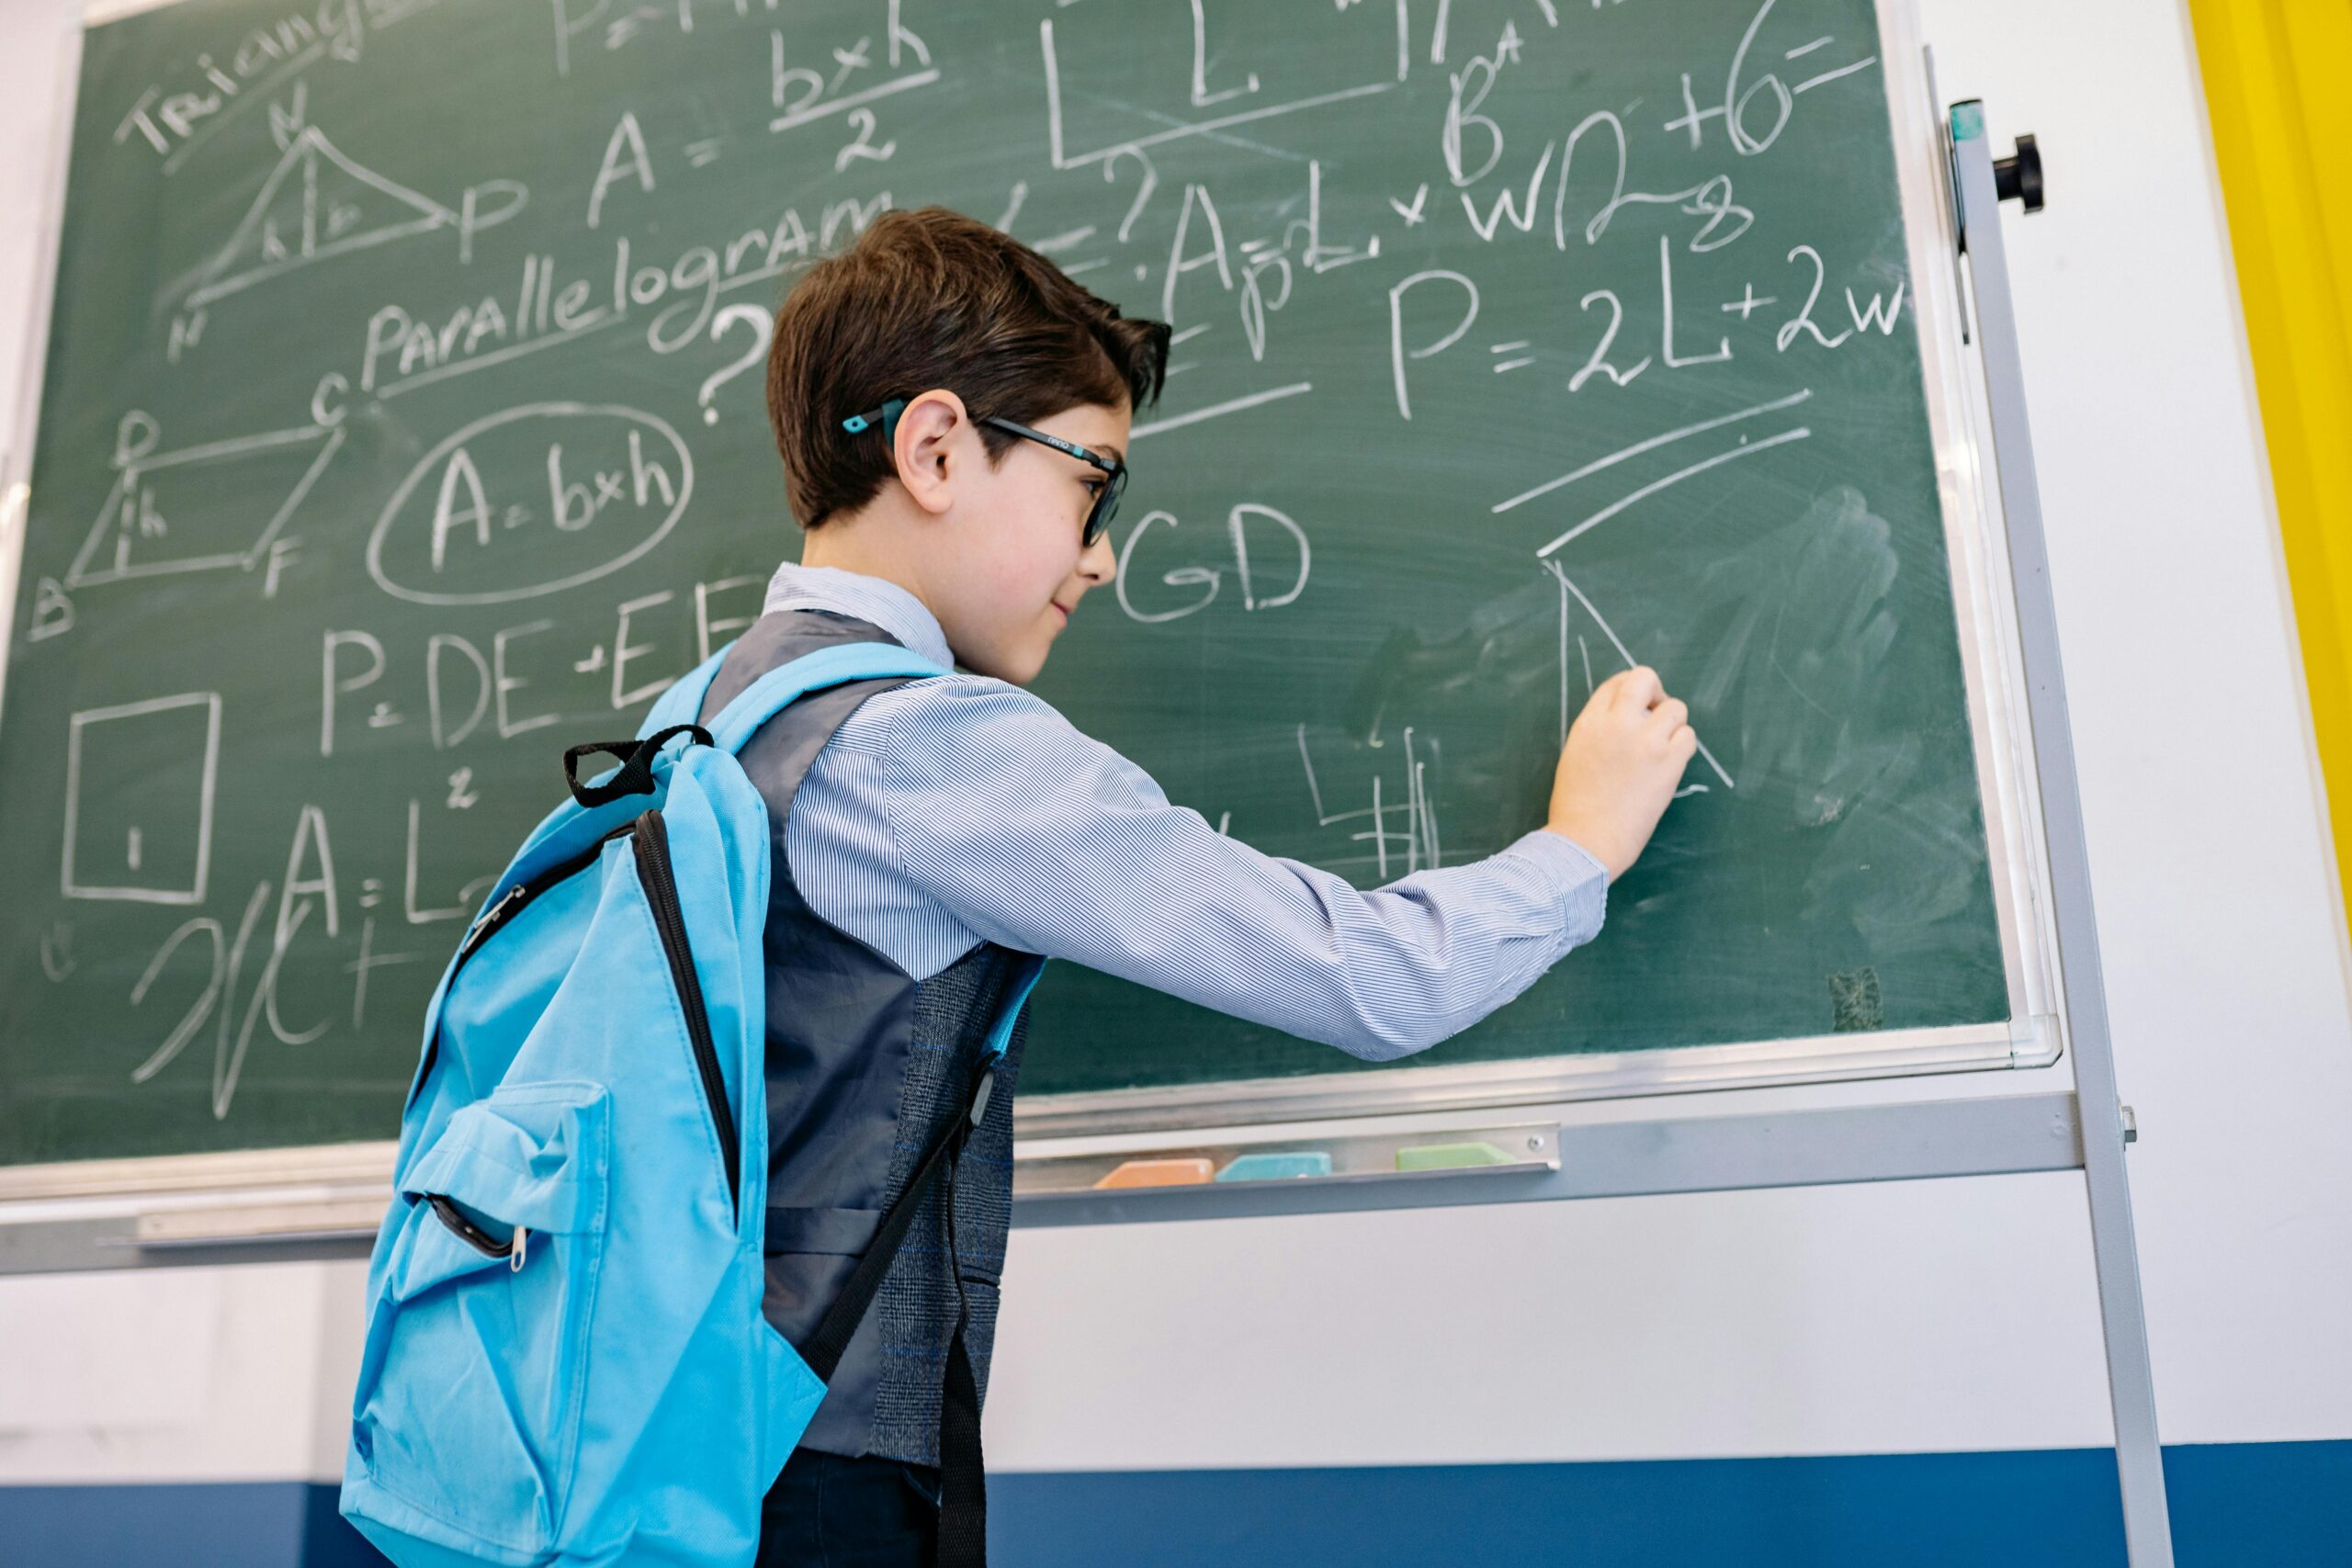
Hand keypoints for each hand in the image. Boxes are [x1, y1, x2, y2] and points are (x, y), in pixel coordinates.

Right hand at [1543, 666, 1696, 881]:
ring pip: (1676, 708)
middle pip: (1645, 678)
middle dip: (1654, 692)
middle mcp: (1618, 723)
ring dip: (1672, 725)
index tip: (1636, 710)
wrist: (1587, 839)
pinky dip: (1683, 747)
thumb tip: (1626, 721)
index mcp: (1590, 723)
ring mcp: (1646, 741)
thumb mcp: (1575, 755)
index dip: (1630, 692)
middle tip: (1654, 716)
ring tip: (1662, 748)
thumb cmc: (1576, 807)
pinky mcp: (1669, 762)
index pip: (1616, 683)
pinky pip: (1689, 736)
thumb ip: (1599, 732)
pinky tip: (1670, 764)